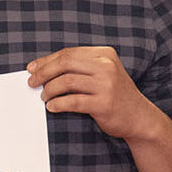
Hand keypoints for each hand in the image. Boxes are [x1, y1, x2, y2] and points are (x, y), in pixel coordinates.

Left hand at [26, 46, 158, 140]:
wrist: (140, 117)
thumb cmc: (114, 94)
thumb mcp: (102, 73)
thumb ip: (78, 67)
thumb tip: (40, 68)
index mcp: (104, 54)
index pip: (68, 53)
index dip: (46, 61)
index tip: (31, 69)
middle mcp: (106, 67)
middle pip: (65, 63)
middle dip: (43, 73)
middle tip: (32, 82)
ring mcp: (106, 85)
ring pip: (66, 82)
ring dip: (49, 90)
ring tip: (44, 97)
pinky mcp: (104, 104)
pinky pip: (72, 101)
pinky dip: (57, 104)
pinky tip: (52, 107)